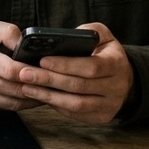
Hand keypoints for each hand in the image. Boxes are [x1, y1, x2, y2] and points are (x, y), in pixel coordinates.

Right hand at [0, 18, 41, 112]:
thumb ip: (5, 30)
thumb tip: (24, 41)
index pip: (10, 70)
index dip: (31, 73)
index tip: (47, 71)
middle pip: (14, 89)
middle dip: (38, 88)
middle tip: (55, 84)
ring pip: (11, 103)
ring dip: (31, 99)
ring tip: (47, 92)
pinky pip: (1, 108)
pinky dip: (17, 104)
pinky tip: (27, 96)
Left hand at [16, 23, 133, 123]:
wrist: (123, 78)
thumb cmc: (105, 54)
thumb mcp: (103, 37)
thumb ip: (90, 31)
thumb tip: (69, 36)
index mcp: (117, 64)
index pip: (91, 66)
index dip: (66, 65)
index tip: (42, 60)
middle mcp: (117, 87)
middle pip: (79, 86)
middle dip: (49, 80)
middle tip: (24, 74)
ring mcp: (110, 105)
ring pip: (76, 104)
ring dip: (48, 96)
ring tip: (27, 87)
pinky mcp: (101, 117)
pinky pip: (75, 113)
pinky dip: (55, 105)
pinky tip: (39, 96)